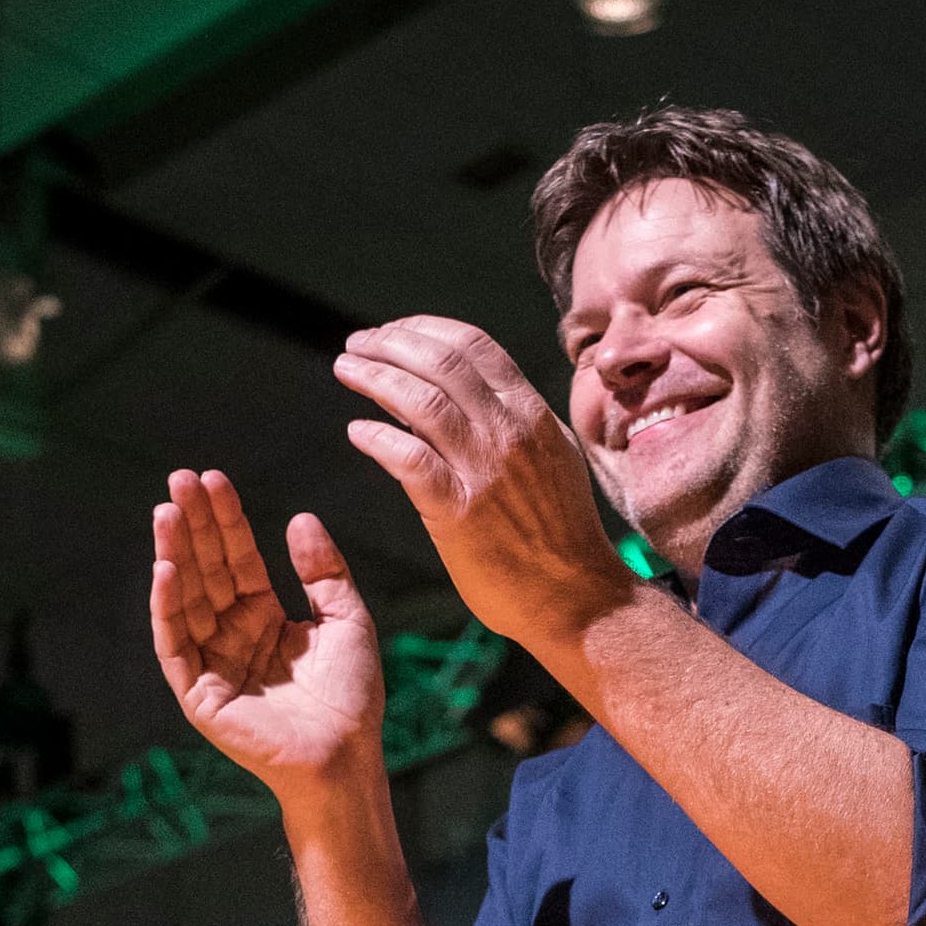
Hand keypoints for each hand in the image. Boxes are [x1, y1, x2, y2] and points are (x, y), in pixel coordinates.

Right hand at [151, 470, 388, 804]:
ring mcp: (213, 666)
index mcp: (265, 620)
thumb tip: (299, 518)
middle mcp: (233, 637)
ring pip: (187, 600)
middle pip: (208, 571)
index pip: (237, 560)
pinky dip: (168, 608)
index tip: (213, 479)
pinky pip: (176, 645)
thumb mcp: (345, 619)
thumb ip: (322, 571)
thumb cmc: (352, 698)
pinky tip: (167, 569)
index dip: (226, 521)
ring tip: (166, 511)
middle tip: (179, 478)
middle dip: (193, 526)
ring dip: (174, 554)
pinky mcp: (199, 695)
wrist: (347, 758)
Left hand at [331, 318, 635, 648]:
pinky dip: (376, 437)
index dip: (424, 329)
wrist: (579, 596)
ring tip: (346, 369)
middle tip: (357, 343)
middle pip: (441, 361)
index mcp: (532, 413)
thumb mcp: (553, 456)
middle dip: (389, 342)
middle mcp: (510, 431)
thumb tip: (460, 392)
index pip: (473, 345)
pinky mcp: (459, 510)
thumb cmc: (561, 532)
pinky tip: (357, 431)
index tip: (393, 331)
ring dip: (374, 377)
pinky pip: (408, 459)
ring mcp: (485, 469)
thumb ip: (513, 422)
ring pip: (420, 401)